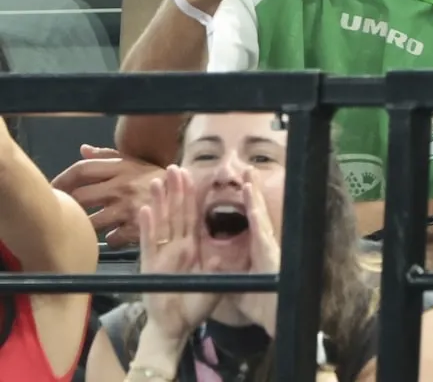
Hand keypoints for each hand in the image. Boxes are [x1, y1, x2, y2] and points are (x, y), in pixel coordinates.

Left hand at [52, 145, 164, 247]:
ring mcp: (128, 209)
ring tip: (94, 225)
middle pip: (80, 196)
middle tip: (69, 211)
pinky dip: (111, 239)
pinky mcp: (135, 229)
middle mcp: (122, 187)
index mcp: (122, 168)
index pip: (82, 170)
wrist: (191, 198)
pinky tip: (118, 234)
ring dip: (88, 225)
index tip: (55, 189)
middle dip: (70, 205)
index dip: (62, 179)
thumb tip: (83, 150)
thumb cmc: (160, 180)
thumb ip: (109, 157)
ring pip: (91, 222)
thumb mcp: (138, 163)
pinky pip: (110, 239)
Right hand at [139, 166, 221, 341]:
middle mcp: (176, 247)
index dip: (192, 197)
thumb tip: (223, 255)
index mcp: (192, 248)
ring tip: (157, 181)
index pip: (193, 217)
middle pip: (176, 214)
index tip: (191, 175)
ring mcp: (162, 255)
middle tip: (173, 167)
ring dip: (159, 202)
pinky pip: (149, 243)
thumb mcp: (213, 285)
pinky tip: (145, 210)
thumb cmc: (194, 307)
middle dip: (175, 190)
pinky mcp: (150, 266)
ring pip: (161, 223)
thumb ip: (217, 269)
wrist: (174, 328)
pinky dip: (147, 226)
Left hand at [233, 169, 279, 336]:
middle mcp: (263, 242)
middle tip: (247, 169)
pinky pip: (259, 224)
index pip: (247, 221)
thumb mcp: (239, 283)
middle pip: (254, 211)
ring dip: (253, 192)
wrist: (276, 315)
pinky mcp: (269, 249)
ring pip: (258, 212)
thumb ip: (229, 272)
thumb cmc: (260, 303)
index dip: (244, 203)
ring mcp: (267, 244)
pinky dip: (254, 208)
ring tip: (249, 173)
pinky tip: (250, 193)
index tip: (240, 185)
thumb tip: (217, 267)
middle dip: (251, 190)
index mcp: (255, 248)